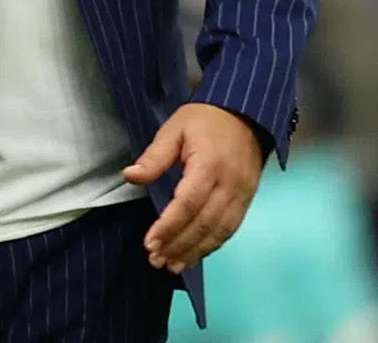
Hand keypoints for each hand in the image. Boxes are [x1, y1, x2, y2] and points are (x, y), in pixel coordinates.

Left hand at [122, 103, 262, 273]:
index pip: (187, 203)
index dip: (168, 226)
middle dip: (178, 245)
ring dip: (195, 252)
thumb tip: (130, 176)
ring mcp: (242, 194)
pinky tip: (195, 254)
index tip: (150, 243)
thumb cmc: (205, 118)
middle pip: (203, 223)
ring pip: (219, 232)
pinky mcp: (248, 199)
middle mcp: (229, 184)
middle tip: (156, 260)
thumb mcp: (175, 128)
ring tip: (172, 266)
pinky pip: (230, 229)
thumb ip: (154, 156)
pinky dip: (212, 245)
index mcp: (208, 164)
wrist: (245, 111)